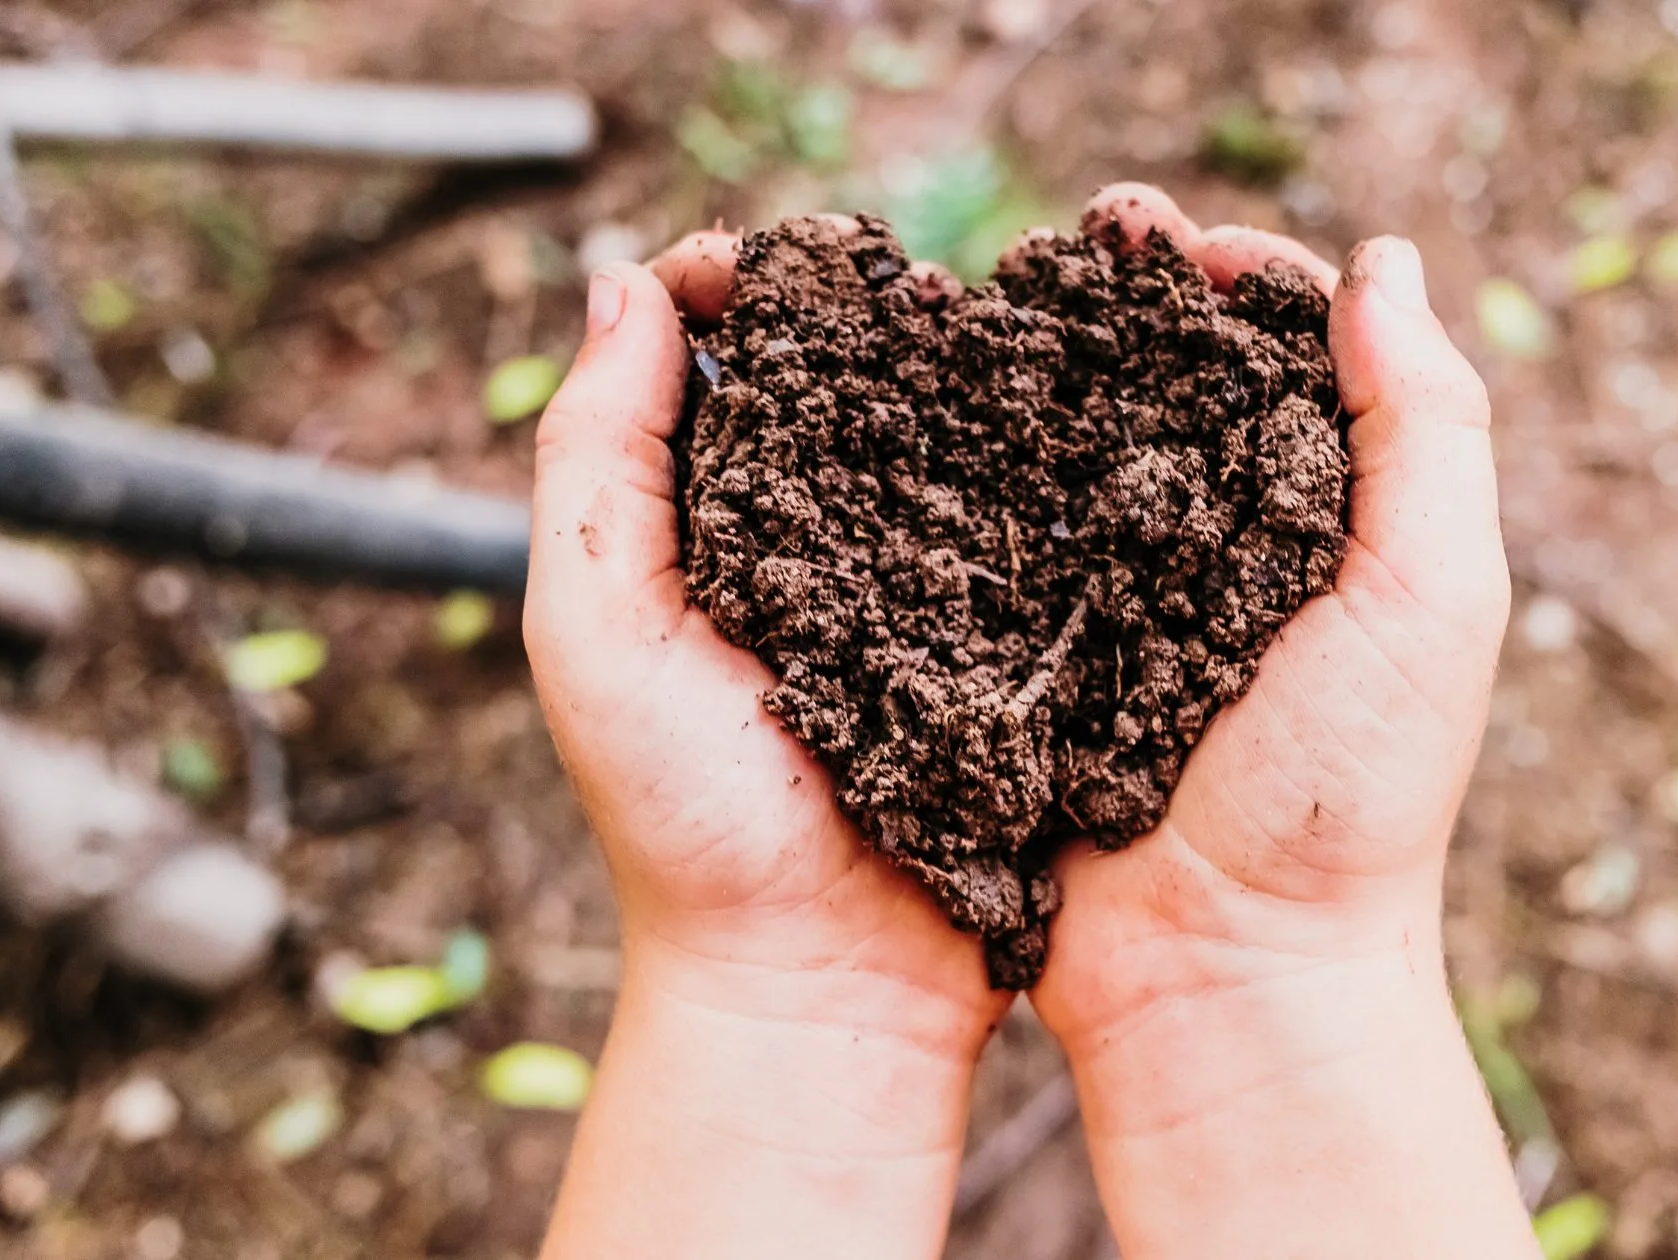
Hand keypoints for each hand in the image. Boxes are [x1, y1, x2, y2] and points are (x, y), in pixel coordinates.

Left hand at [525, 238, 1014, 1259]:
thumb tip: (621, 280)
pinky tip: (1082, 430)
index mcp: (701, 533)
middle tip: (915, 280)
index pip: (713, 365)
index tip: (779, 259)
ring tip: (1011, 329)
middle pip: (840, 386)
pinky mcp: (1009, 645)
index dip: (736, 290)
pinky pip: (1033, 537)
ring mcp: (920, 593)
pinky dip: (1052, 478)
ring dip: (976, 385)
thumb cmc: (689, 824)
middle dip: (873, 318)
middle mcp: (814, 546)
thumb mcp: (598, 630)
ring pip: (949, 447)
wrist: (825, 985)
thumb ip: (595, 461)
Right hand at [1023, 186, 1531, 1259]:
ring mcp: (1123, 599)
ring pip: (1077, 447)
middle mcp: (1225, 548)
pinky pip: (1001, 540)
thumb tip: (1385, 260)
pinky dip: (975, 470)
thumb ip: (1426, 428)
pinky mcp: (1036, 654)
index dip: (1241, 283)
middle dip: (1127, 297)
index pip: (1290, 359)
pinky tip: (934, 413)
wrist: (1223, 975)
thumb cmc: (1344, 800)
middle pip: (1173, 383)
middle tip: (1079, 233)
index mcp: (1331, 524)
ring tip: (995, 294)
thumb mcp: (1427, 600)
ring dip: (1042, 364)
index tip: (1182, 243)